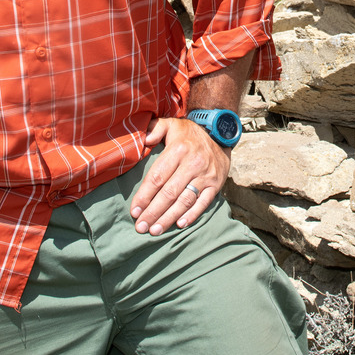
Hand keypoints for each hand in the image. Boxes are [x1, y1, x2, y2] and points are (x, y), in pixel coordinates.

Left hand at [131, 117, 230, 234]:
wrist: (220, 135)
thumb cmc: (188, 134)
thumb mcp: (171, 124)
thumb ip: (155, 128)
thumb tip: (145, 139)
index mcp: (178, 150)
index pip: (157, 177)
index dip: (144, 196)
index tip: (134, 211)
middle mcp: (193, 164)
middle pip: (169, 193)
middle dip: (153, 212)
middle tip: (140, 227)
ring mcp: (205, 176)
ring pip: (184, 201)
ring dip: (168, 218)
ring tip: (155, 230)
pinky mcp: (215, 185)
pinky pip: (203, 203)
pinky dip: (192, 215)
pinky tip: (179, 225)